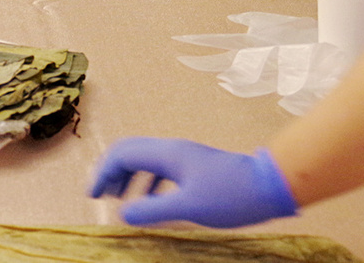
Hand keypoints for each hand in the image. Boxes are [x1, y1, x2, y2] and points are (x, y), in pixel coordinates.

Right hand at [90, 137, 298, 227]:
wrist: (270, 184)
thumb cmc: (231, 195)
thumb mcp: (188, 207)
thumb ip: (152, 210)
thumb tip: (122, 213)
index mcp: (165, 154)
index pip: (121, 155)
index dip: (103, 174)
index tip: (93, 196)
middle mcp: (171, 149)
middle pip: (129, 152)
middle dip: (111, 172)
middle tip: (101, 195)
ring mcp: (184, 156)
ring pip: (145, 159)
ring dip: (128, 177)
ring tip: (122, 199)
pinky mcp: (195, 165)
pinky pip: (160, 168)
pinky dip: (147, 182)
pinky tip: (152, 201)